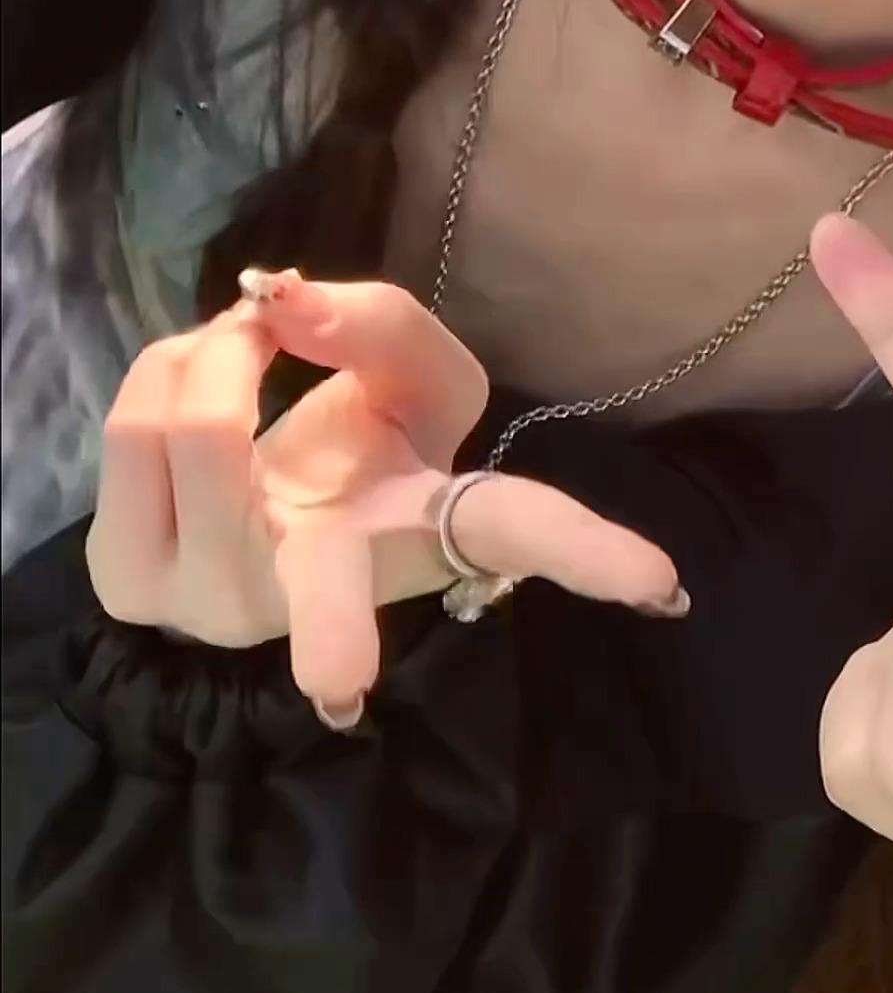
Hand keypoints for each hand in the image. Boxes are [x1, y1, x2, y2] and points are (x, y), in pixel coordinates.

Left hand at [86, 272, 685, 721]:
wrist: (246, 512)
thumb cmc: (354, 451)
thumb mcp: (402, 373)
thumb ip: (371, 320)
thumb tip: (279, 301)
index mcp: (428, 532)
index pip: (519, 536)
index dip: (593, 554)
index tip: (663, 585)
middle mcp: (333, 584)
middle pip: (333, 591)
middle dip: (332, 629)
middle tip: (340, 692)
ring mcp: (221, 601)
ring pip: (195, 427)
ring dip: (219, 348)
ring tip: (247, 351)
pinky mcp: (130, 582)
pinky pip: (136, 420)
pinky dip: (170, 363)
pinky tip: (198, 390)